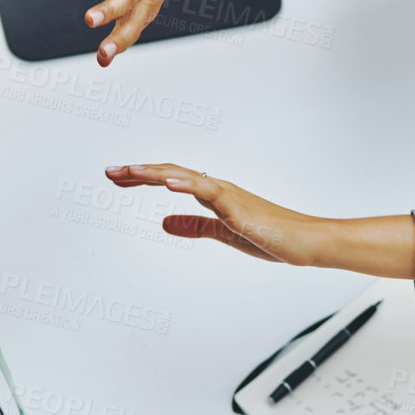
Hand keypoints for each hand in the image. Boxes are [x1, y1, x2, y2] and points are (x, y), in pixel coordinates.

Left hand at [104, 163, 327, 264]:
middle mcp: (218, 188)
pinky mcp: (239, 208)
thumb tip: (164, 223)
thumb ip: (195, 226)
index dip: (143, 177)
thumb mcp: (223, 233)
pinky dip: (186, 184)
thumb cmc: (272, 236)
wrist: (305, 242)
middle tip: (110, 172)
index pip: (171, 179)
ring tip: (130, 172)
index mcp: (214, 194)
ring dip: (156, 173)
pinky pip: (209, 192)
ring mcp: (229, 195)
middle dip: (140, 172)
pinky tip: (167, 183)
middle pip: (172, 173)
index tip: (117, 177)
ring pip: (186, 177)